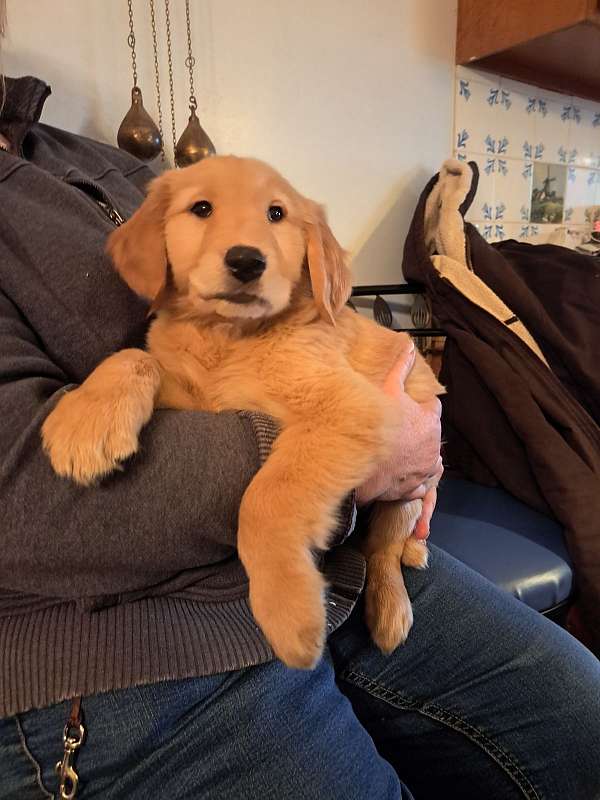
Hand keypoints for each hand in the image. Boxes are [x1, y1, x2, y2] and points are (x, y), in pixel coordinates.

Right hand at [356, 341, 442, 533]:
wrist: (358, 463)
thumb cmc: (374, 425)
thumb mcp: (386, 389)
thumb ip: (400, 367)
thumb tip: (409, 345)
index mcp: (430, 422)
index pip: (433, 407)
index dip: (419, 405)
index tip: (406, 405)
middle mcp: (433, 447)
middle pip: (431, 435)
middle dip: (419, 431)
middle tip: (399, 428)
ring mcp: (424, 470)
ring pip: (429, 461)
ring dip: (420, 456)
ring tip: (402, 452)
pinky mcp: (413, 489)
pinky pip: (420, 485)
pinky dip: (414, 479)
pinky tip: (403, 474)